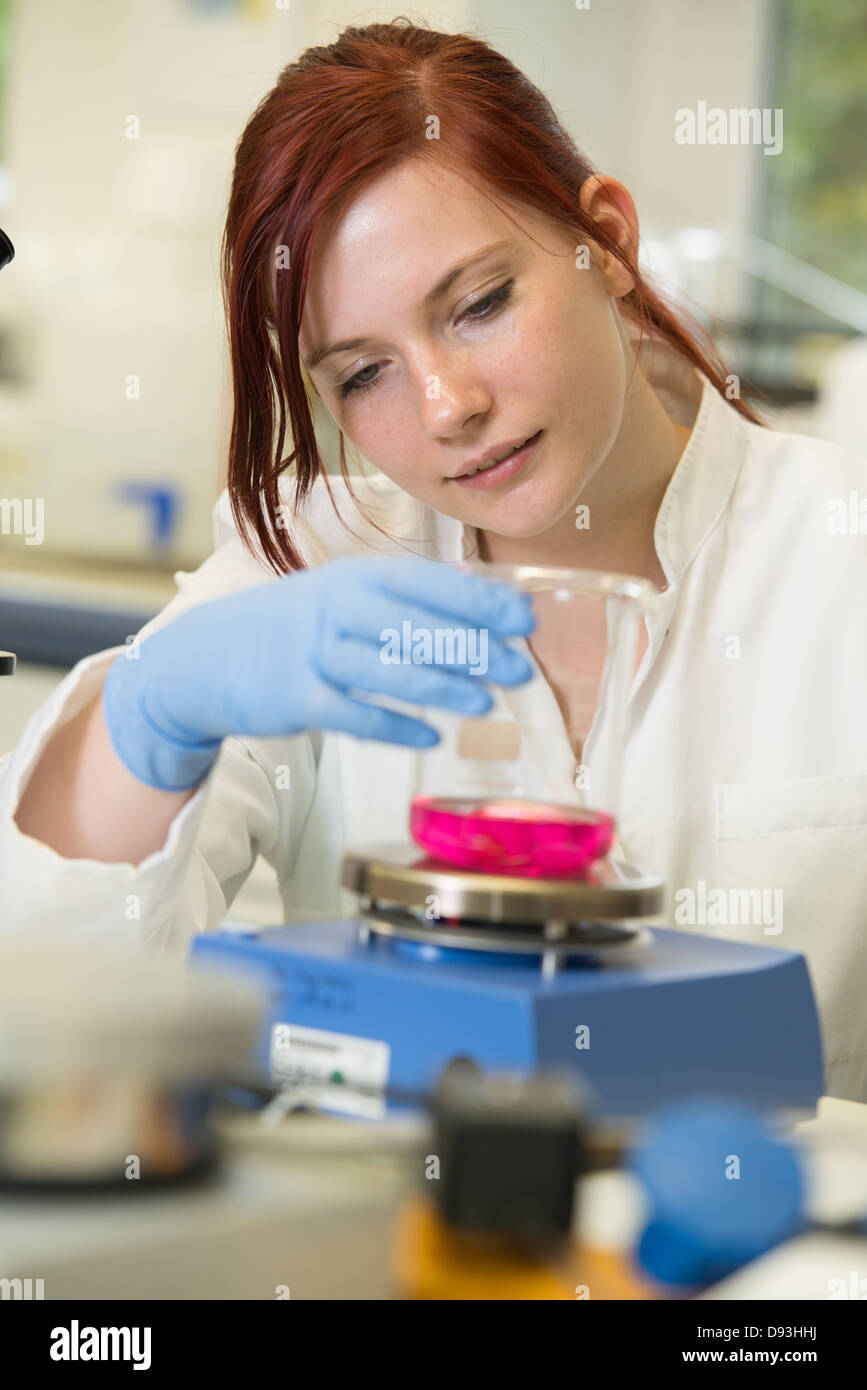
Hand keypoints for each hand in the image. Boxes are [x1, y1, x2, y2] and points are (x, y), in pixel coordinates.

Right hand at [102, 554, 536, 789]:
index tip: (524, 619)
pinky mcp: (296, 696)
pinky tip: (430, 735)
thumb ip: (401, 604)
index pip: (429, 584)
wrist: (207, 656)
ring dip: (444, 686)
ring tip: (485, 703)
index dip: (480, 602)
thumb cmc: (294, 626)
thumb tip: (479, 616)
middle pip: (417, 627)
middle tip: (519, 669)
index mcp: (356, 577)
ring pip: (391, 670)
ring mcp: (314, 652)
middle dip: (474, 648)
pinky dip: (396, 725)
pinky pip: (356, 715)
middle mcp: (335, 607)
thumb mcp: (343, 596)